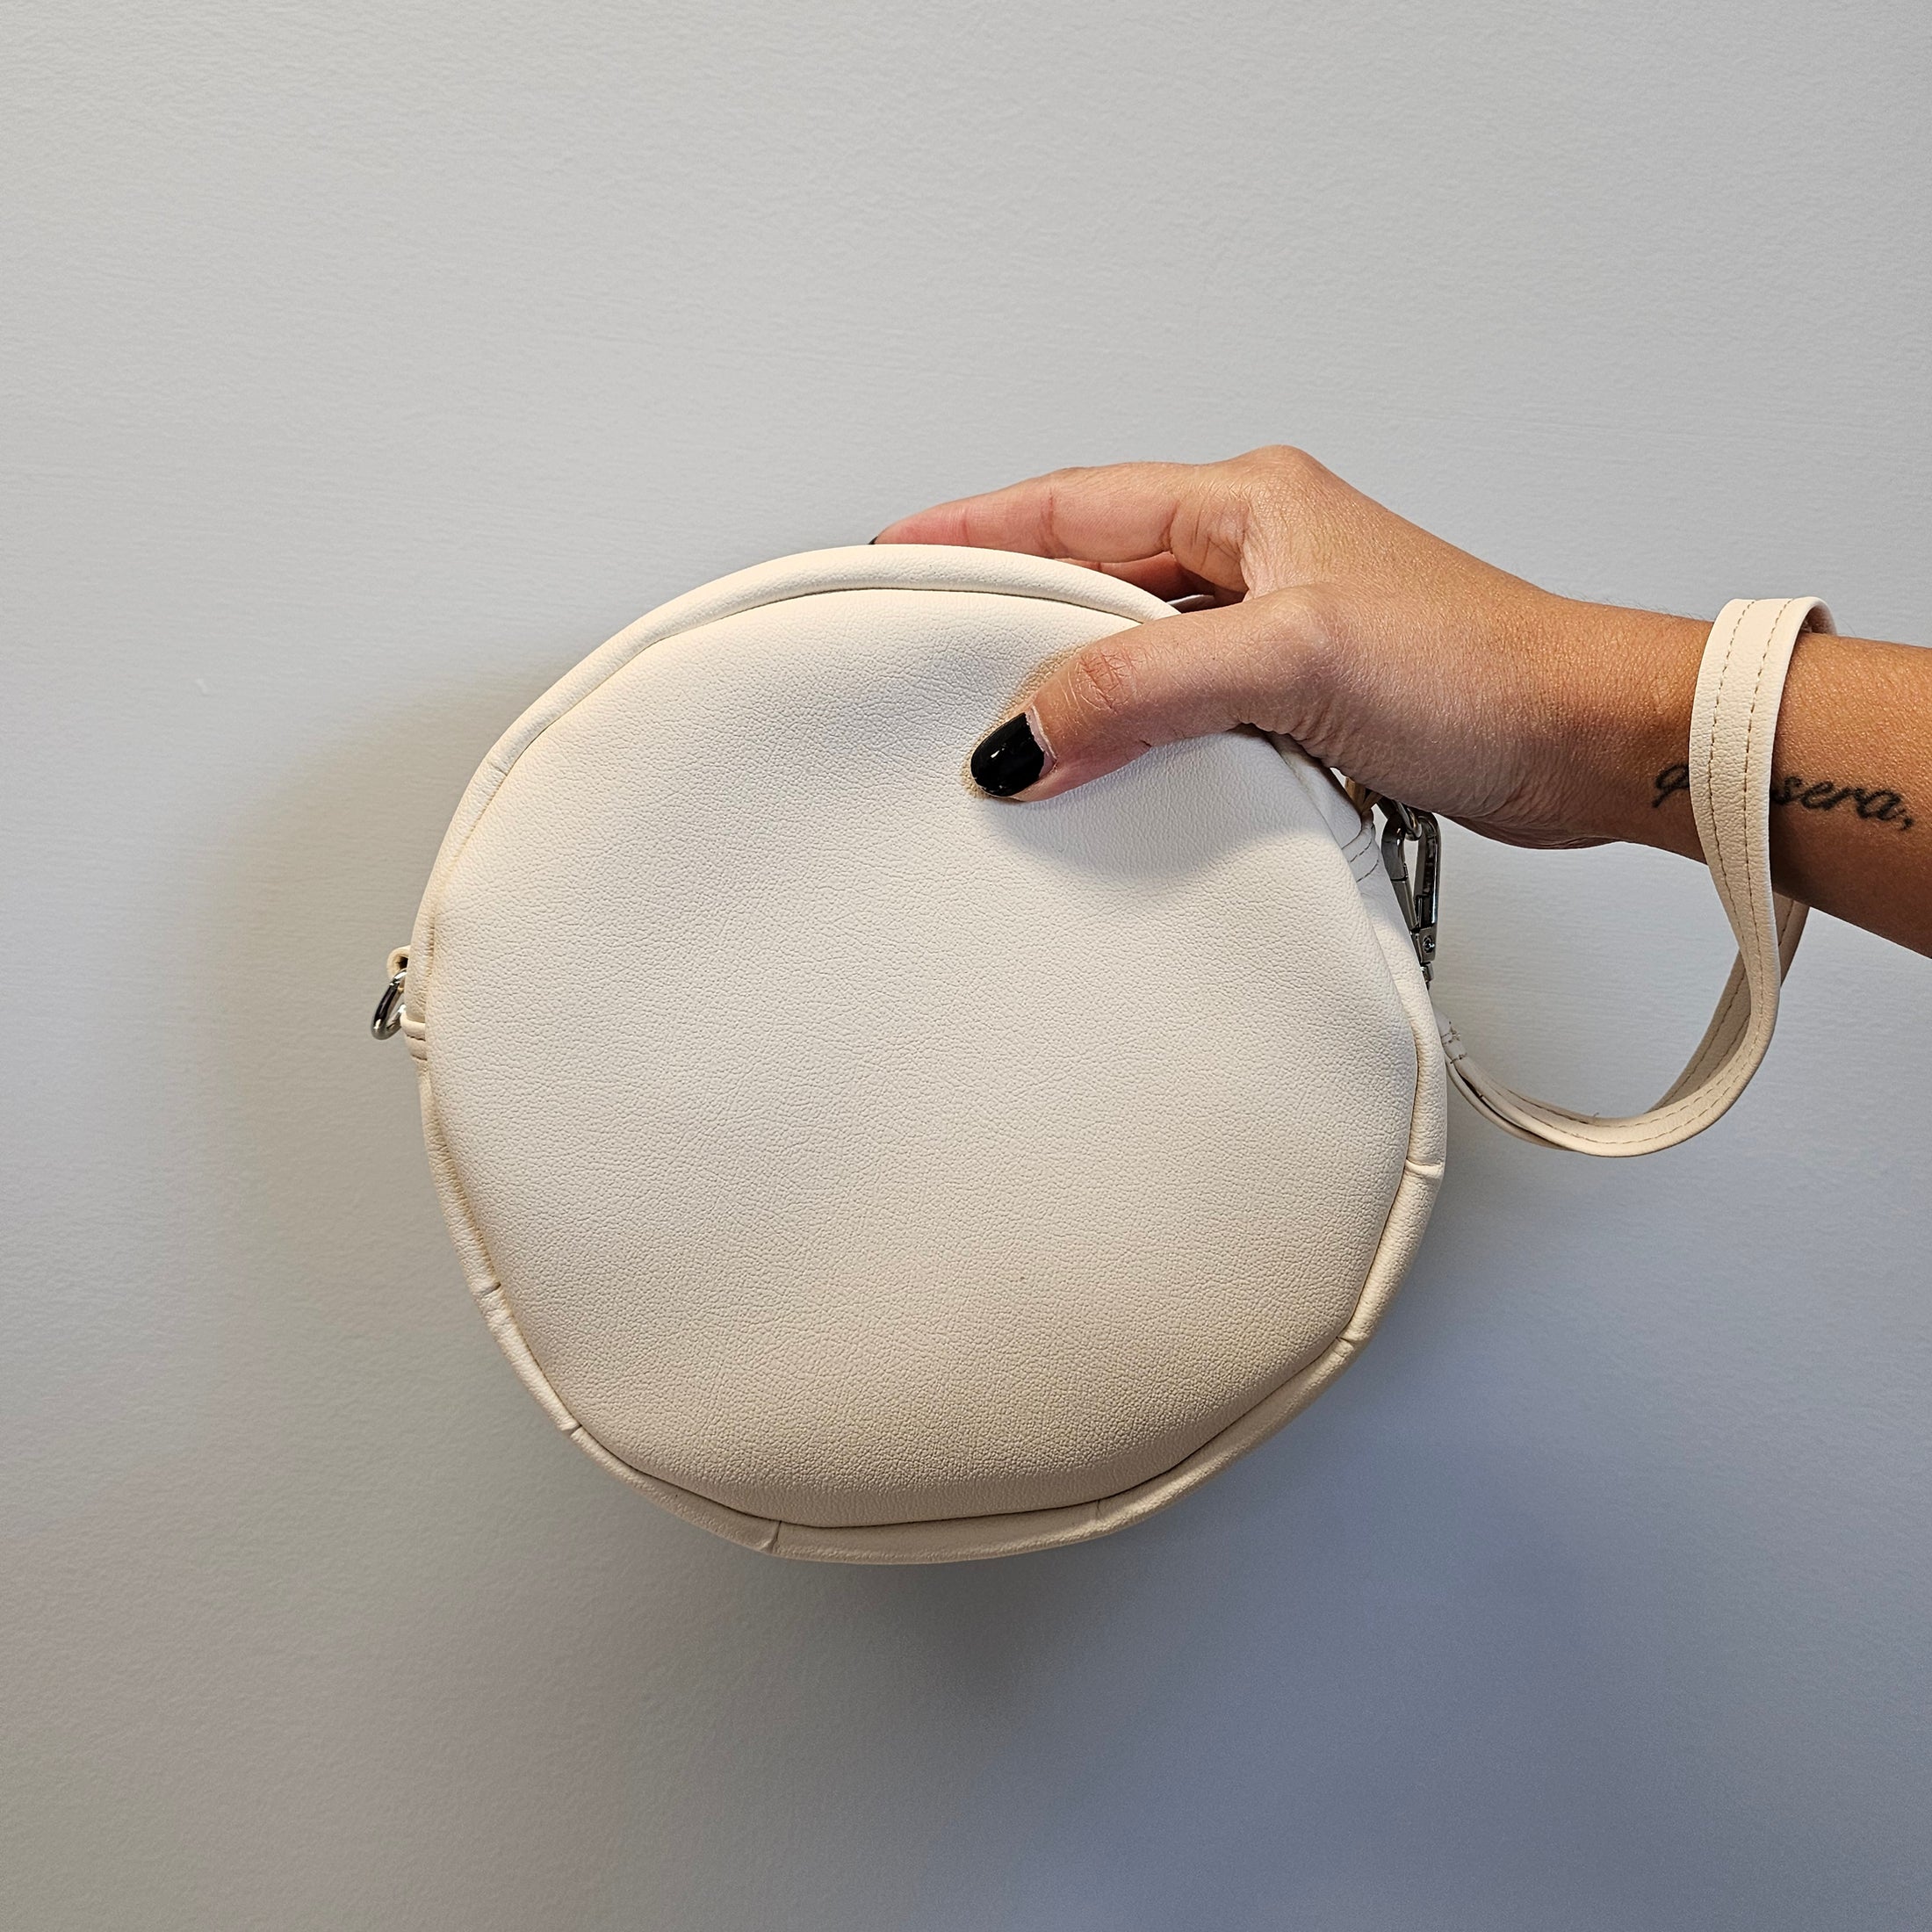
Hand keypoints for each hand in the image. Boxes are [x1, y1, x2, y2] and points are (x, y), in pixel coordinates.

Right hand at [875, 446, 1704, 850]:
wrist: (1586, 745)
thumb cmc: (1483, 671)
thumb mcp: (1294, 660)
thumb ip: (1149, 687)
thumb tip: (1026, 734)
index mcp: (1248, 503)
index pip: (1072, 505)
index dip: (975, 530)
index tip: (895, 557)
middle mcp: (1256, 554)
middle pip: (1092, 573)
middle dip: (1010, 615)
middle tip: (930, 661)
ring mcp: (1277, 627)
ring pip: (1134, 645)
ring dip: (1073, 684)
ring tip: (1004, 729)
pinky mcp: (1298, 698)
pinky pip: (1178, 705)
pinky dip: (1131, 734)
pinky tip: (1104, 774)